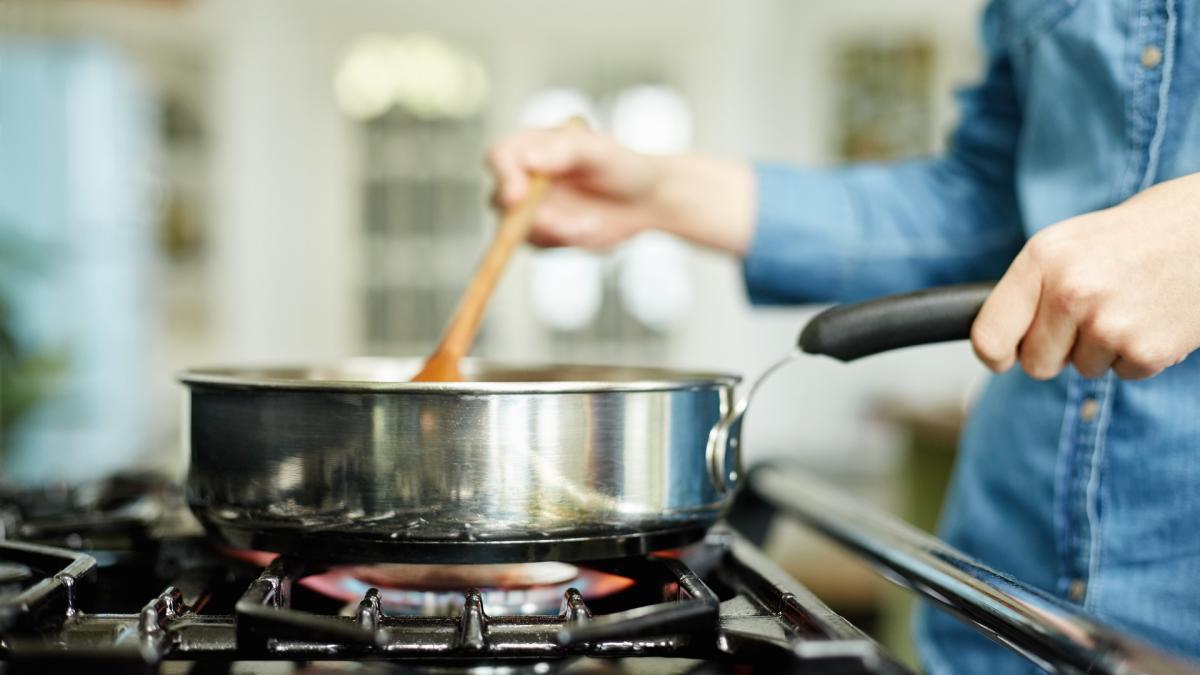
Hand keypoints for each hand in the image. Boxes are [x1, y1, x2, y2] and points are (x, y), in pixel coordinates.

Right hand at [487, 126, 754, 252]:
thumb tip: (528, 160)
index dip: (503, 177)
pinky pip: (539, 245)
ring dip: (557, 231)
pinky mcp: (541, 234)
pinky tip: (591, 229)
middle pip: (499, 198)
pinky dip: (565, 241)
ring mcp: (528, 207)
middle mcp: (522, 176)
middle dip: (532, 216)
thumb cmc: (623, 166)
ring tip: (593, 224)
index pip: (500, 157)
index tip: (518, 197)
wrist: (645, 200)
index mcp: (531, 145)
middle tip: (570, 224)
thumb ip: (564, 151)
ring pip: (519, 228)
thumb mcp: (599, 151)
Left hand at [971, 172, 1199, 379]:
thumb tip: (995, 344)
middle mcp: (1070, 292)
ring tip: (1129, 304)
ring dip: (1103, 348)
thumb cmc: (1132, 237)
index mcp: (1041, 260)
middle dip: (1057, 350)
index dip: (994, 354)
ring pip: (1082, 369)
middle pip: (1035, 363)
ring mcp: (1109, 324)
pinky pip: (1122, 373)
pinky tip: (1152, 316)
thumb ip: (1030, 289)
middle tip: (1089, 315)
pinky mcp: (1147, 351)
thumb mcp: (1067, 244)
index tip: (1001, 359)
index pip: (989, 336)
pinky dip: (1137, 353)